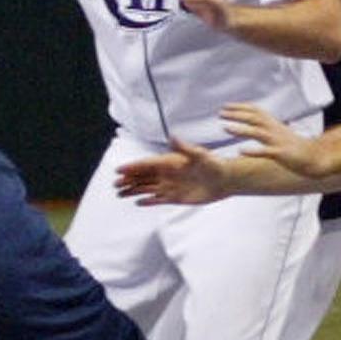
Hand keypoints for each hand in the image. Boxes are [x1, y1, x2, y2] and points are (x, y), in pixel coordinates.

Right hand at [113, 138, 230, 205]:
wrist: (225, 180)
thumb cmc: (214, 165)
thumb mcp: (200, 155)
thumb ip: (184, 148)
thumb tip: (172, 136)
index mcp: (170, 162)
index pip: (147, 164)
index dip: (133, 167)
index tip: (119, 170)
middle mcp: (167, 173)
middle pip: (143, 177)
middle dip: (128, 180)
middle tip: (115, 184)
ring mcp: (171, 185)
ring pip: (147, 188)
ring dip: (134, 190)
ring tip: (120, 194)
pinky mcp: (176, 197)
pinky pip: (158, 199)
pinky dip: (148, 201)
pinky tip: (138, 202)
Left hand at [219, 102, 320, 175]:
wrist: (316, 157)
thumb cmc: (295, 147)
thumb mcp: (280, 133)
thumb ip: (266, 127)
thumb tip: (254, 122)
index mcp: (274, 124)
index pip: (255, 110)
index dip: (240, 107)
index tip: (225, 106)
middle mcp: (275, 130)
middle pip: (254, 118)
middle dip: (236, 114)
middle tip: (220, 113)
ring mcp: (278, 141)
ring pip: (257, 132)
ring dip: (240, 129)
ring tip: (225, 128)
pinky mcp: (281, 154)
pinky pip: (265, 152)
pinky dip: (252, 151)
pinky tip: (240, 151)